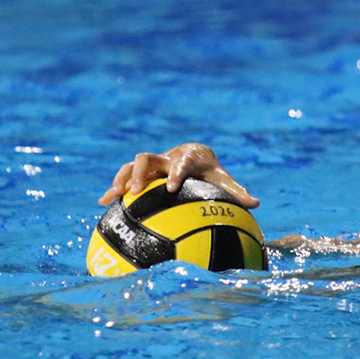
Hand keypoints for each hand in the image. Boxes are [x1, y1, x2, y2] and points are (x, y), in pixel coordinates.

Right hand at [97, 142, 259, 207]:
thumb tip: (257, 203)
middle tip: (135, 192)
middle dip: (141, 174)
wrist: (194, 154)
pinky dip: (112, 188)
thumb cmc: (209, 171)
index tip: (172, 188)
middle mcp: (165, 159)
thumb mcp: (223, 180)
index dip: (176, 174)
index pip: (180, 164)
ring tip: (113, 196)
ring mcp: (152, 164)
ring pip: (131, 166)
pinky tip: (102, 204)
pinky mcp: (142, 172)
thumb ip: (237, 192)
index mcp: (187, 159)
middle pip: (148, 159)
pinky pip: (123, 177)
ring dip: (122, 179)